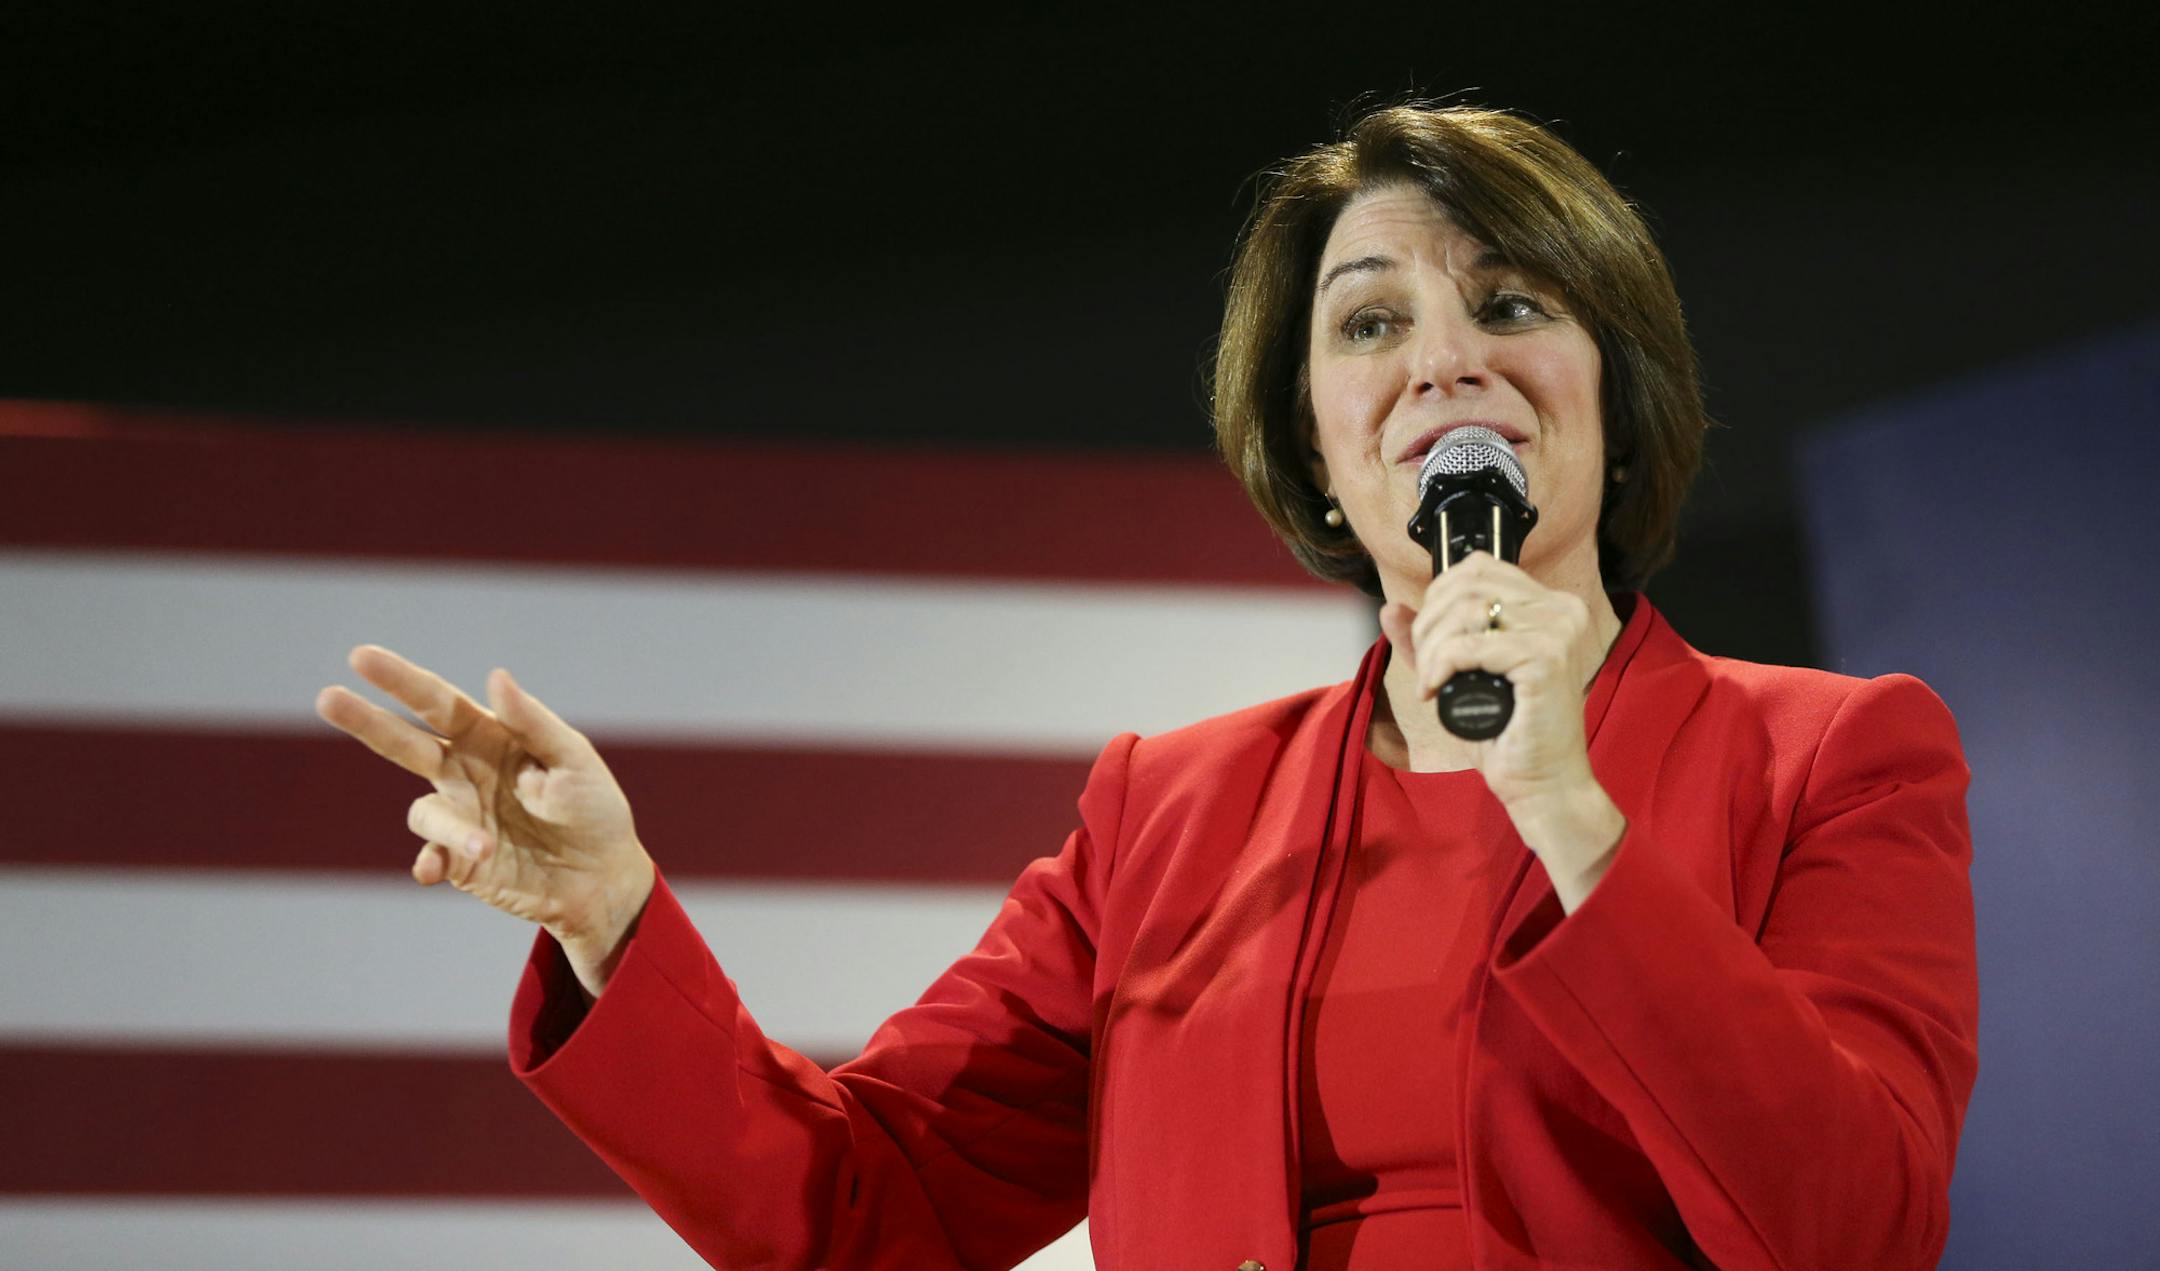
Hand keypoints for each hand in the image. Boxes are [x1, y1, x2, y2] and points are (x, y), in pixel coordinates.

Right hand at [315, 646, 655, 991]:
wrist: (603, 878)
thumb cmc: (594, 808)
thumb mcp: (574, 760)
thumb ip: (534, 722)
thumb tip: (495, 677)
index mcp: (490, 738)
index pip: (438, 702)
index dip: (401, 680)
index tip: (361, 656)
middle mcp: (464, 772)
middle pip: (404, 742)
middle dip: (366, 721)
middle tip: (328, 696)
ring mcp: (459, 816)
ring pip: (424, 812)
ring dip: (450, 827)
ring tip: (488, 845)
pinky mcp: (460, 861)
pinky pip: (431, 856)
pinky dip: (431, 860)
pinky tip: (436, 870)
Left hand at [1378, 556, 1624, 905]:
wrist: (1542, 784)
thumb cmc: (1507, 733)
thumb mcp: (1459, 677)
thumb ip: (1429, 641)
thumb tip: (1390, 608)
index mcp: (1551, 606)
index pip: (1480, 567)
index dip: (1439, 597)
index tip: (1428, 638)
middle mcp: (1561, 609)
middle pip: (1469, 584)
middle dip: (1429, 622)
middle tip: (1424, 665)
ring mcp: (1558, 631)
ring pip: (1466, 611)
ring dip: (1432, 648)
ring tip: (1429, 682)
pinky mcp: (1547, 658)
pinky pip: (1469, 647)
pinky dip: (1439, 667)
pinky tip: (1434, 692)